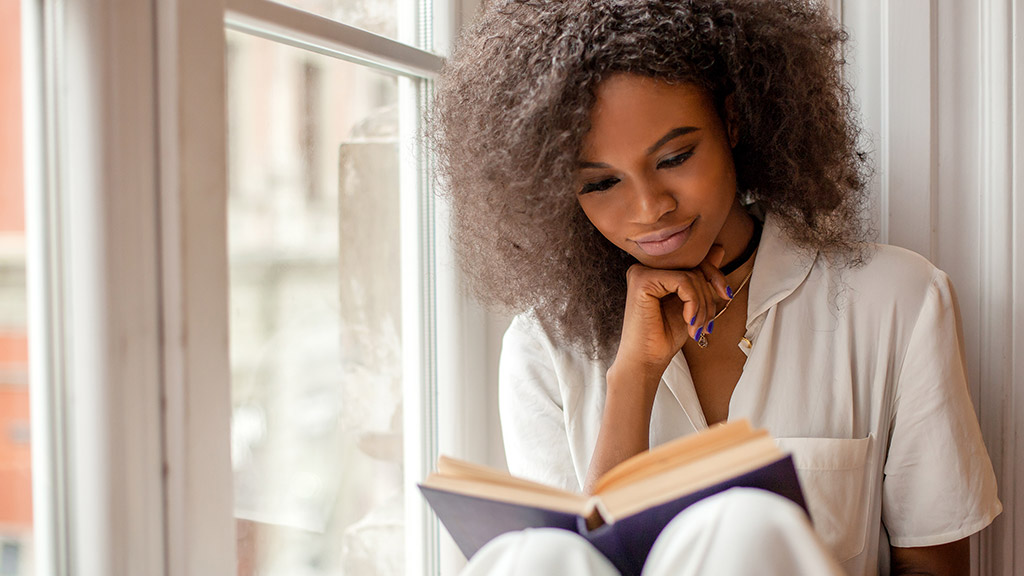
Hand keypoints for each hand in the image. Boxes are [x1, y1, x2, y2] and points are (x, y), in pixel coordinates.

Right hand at [613, 245, 730, 379]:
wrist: (646, 361)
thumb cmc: (664, 337)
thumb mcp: (691, 304)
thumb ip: (700, 278)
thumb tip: (718, 249)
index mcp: (656, 272)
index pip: (693, 262)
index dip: (715, 276)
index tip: (726, 296)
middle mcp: (646, 268)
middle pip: (694, 267)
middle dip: (709, 297)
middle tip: (707, 324)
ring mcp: (642, 272)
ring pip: (691, 276)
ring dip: (703, 306)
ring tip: (698, 328)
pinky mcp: (642, 280)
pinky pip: (683, 282)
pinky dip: (694, 303)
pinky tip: (689, 321)